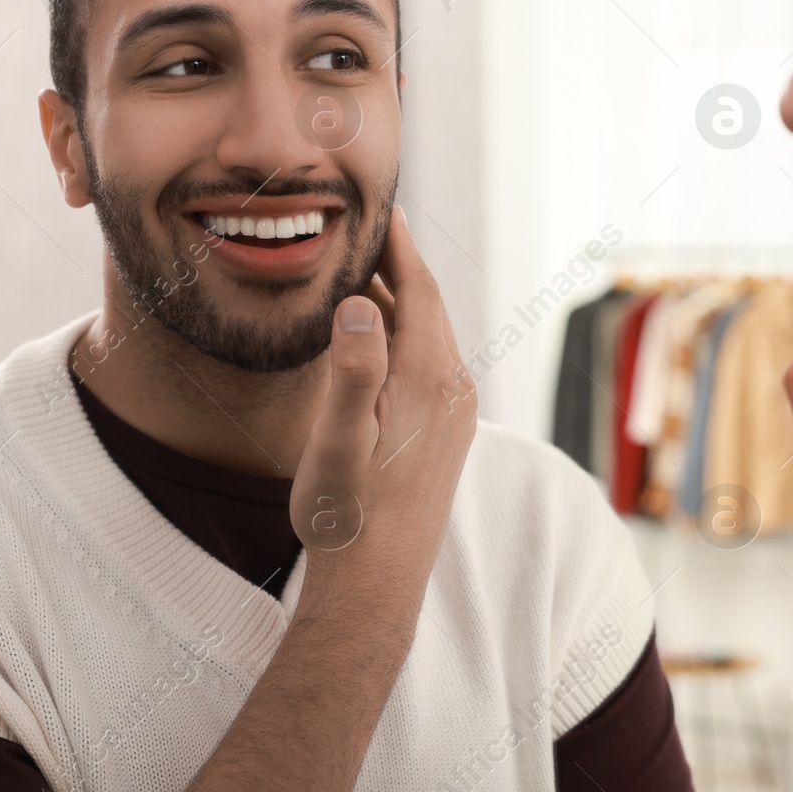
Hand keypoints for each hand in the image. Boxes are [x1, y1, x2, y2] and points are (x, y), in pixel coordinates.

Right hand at [289, 206, 476, 598]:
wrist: (376, 588)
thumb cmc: (347, 517)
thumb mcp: (338, 441)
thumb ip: (352, 369)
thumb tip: (358, 302)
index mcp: (431, 381)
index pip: (419, 289)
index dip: (399, 243)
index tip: (382, 203)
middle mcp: (454, 391)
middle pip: (427, 305)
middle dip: (398, 262)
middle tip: (365, 223)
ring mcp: (455, 414)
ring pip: (427, 334)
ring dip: (396, 299)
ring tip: (359, 268)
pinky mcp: (446, 434)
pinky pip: (427, 361)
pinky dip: (402, 334)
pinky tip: (372, 337)